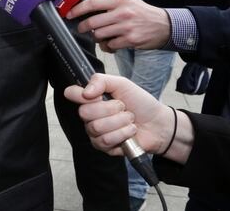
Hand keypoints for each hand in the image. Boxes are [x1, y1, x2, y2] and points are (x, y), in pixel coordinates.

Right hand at [64, 73, 192, 163]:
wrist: (158, 124)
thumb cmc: (140, 103)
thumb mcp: (122, 84)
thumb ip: (101, 81)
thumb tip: (85, 91)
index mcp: (92, 98)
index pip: (71, 93)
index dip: (79, 94)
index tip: (95, 95)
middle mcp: (90, 115)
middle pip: (84, 112)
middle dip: (110, 109)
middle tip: (123, 107)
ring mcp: (95, 132)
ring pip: (96, 127)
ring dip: (119, 122)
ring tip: (130, 120)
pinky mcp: (103, 147)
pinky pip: (105, 140)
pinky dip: (122, 134)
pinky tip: (130, 132)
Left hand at [67, 0, 170, 50]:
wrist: (165, 25)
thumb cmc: (143, 12)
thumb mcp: (126, 1)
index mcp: (120, 1)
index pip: (93, 4)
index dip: (78, 10)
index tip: (69, 14)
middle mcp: (122, 13)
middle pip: (93, 22)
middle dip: (84, 27)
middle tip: (82, 29)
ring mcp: (127, 27)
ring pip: (100, 35)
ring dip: (97, 38)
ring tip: (101, 36)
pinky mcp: (131, 40)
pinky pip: (111, 45)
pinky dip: (108, 46)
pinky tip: (112, 43)